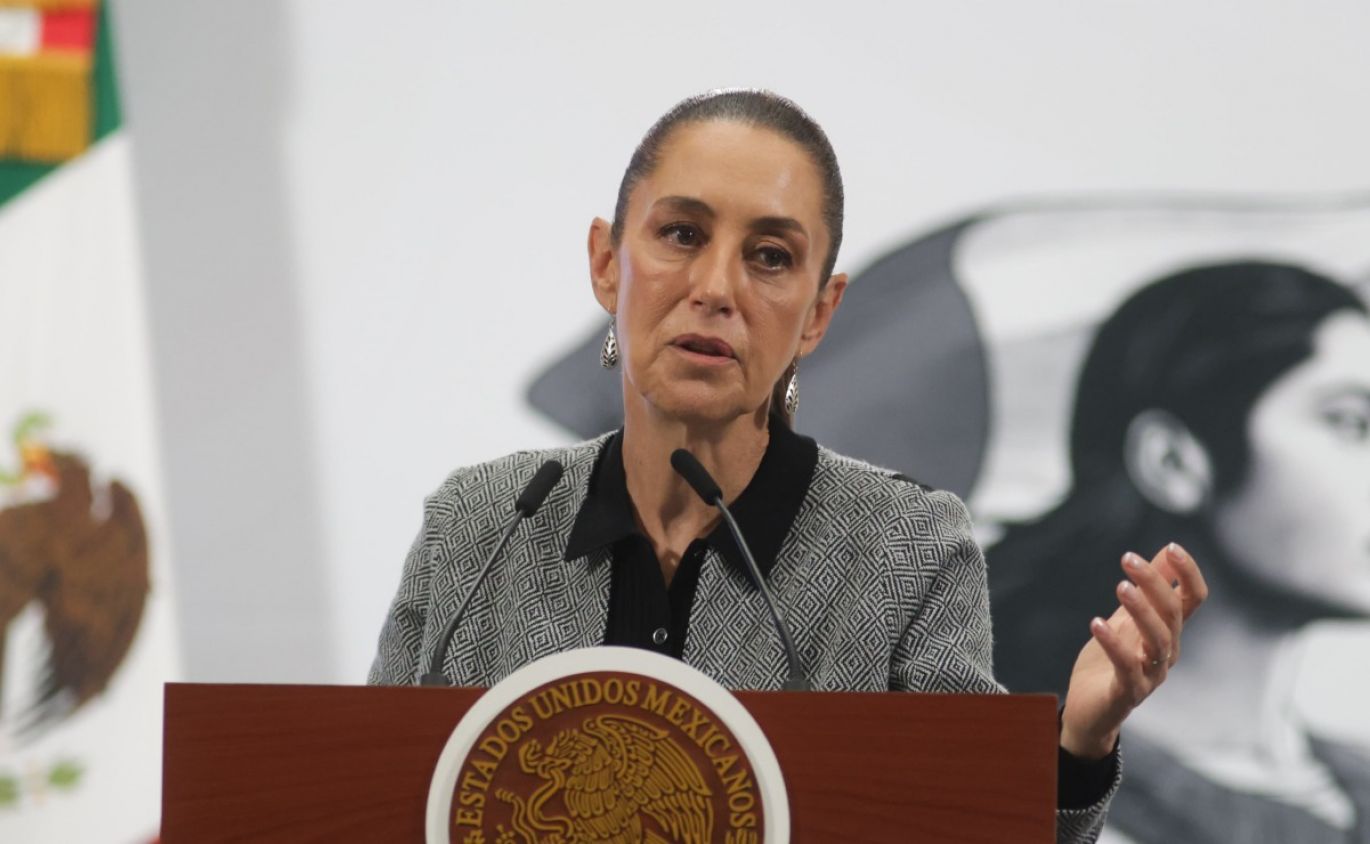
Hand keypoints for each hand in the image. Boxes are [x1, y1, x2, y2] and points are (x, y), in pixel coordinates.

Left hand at [1059, 543, 1207, 758]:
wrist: (1089, 712)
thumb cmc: (1108, 663)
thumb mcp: (1125, 620)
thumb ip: (1146, 592)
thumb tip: (1165, 553)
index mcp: (1168, 632)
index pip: (1192, 599)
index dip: (1189, 573)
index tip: (1172, 547)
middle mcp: (1166, 652)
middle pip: (1172, 613)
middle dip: (1153, 582)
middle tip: (1128, 559)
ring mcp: (1151, 674)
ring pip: (1158, 639)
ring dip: (1141, 610)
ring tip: (1121, 587)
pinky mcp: (1128, 692)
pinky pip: (1127, 666)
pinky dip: (1113, 643)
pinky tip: (1096, 623)